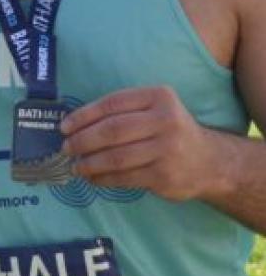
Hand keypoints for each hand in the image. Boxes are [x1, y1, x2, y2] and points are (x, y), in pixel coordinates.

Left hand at [61, 86, 224, 201]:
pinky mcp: (164, 176)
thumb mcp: (153, 108)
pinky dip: (103, 179)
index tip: (64, 126)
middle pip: (112, 130)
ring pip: (116, 157)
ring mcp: (167, 150)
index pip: (112, 104)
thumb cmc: (169, 130)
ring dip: (89, 163)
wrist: (209, 161)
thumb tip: (75, 124)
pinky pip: (124, 177)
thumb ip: (122, 111)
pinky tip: (92, 178)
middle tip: (66, 148)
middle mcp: (165, 120)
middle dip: (82, 140)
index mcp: (158, 97)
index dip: (84, 115)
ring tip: (76, 166)